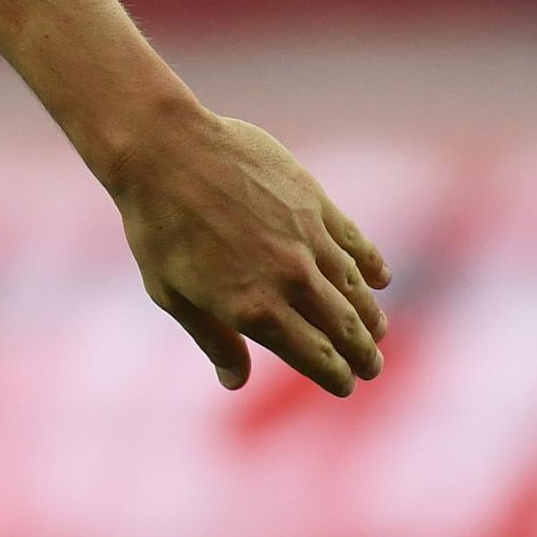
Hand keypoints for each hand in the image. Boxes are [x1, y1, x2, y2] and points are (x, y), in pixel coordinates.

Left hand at [107, 107, 390, 395]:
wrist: (163, 150)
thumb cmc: (157, 225)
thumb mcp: (171, 294)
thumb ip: (213, 340)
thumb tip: (236, 382)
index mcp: (255, 309)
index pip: (316, 357)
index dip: (336, 377)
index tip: (346, 385)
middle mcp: (290, 278)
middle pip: (343, 327)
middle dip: (363, 353)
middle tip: (372, 366)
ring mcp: (306, 237)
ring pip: (355, 287)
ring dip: (370, 314)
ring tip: (377, 330)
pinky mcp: (313, 200)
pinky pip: (354, 241)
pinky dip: (372, 264)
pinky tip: (380, 278)